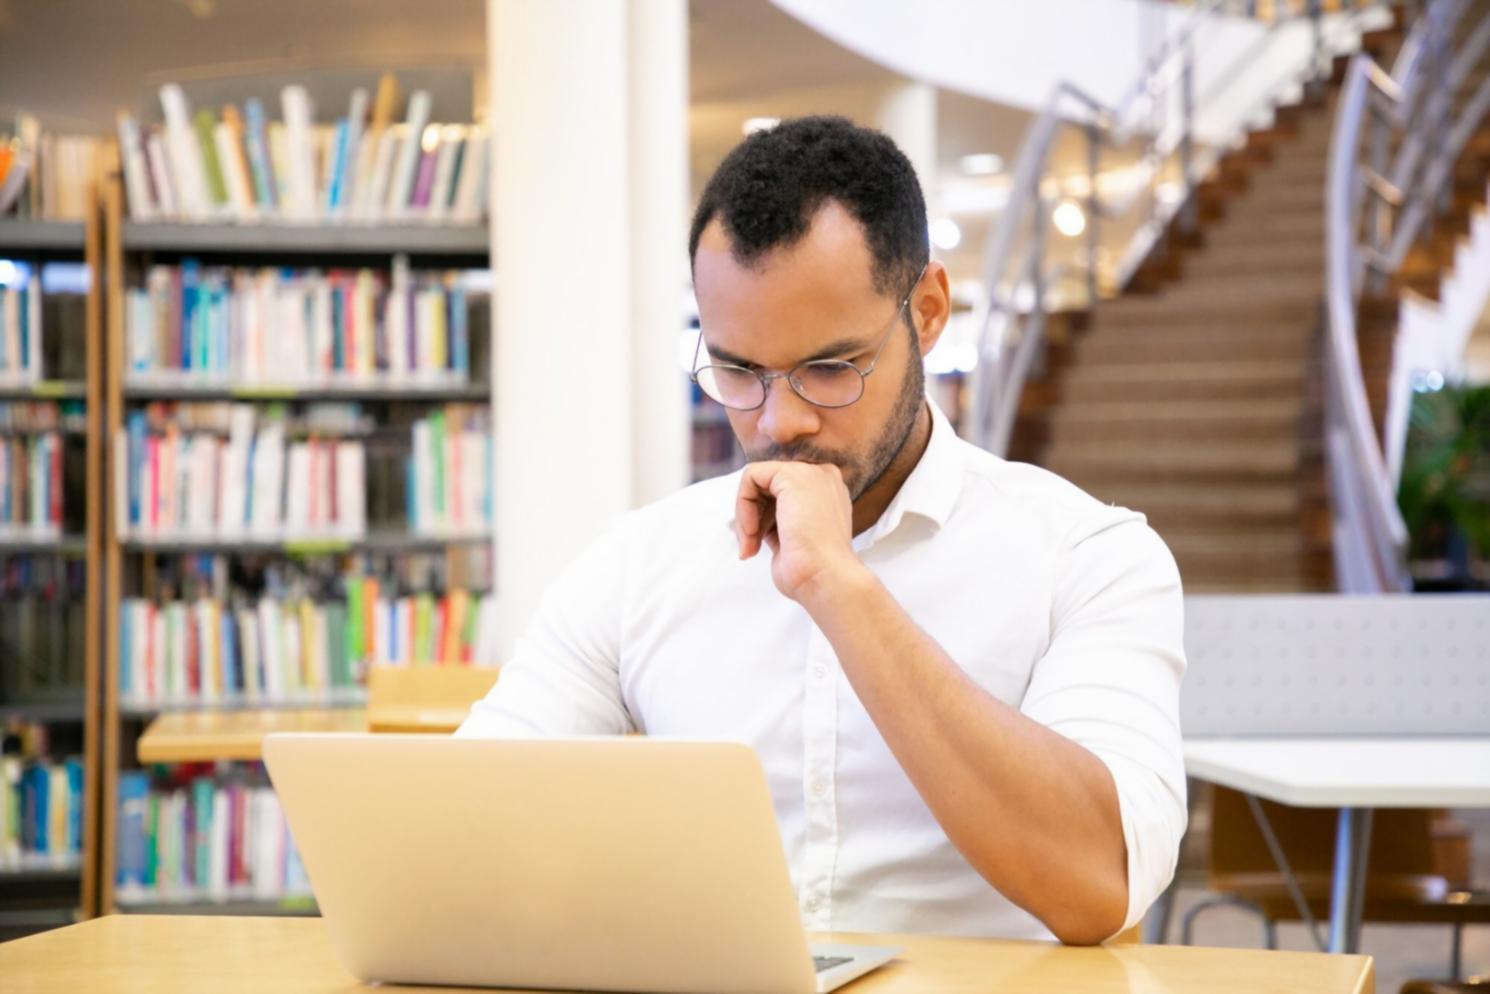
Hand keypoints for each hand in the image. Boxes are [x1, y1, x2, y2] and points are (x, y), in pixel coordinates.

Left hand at [734, 461, 864, 602]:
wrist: (826, 579)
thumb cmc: (812, 572)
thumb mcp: (792, 540)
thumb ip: (777, 522)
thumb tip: (752, 520)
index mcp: (827, 493)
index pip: (781, 493)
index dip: (763, 517)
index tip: (758, 545)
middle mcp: (822, 478)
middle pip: (768, 485)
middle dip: (751, 517)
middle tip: (750, 548)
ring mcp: (810, 473)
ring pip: (757, 481)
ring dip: (745, 516)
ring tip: (751, 546)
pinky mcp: (792, 475)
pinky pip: (751, 477)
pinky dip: (743, 505)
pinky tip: (752, 531)